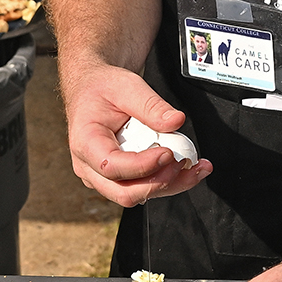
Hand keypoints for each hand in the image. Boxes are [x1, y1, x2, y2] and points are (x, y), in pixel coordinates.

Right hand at [62, 61, 212, 205]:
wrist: (94, 91)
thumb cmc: (103, 89)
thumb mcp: (127, 86)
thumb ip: (151, 105)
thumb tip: (175, 121)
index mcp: (86, 142)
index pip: (112, 167)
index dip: (143, 166)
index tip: (168, 153)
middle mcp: (90, 167)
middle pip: (125, 192)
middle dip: (160, 182)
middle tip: (183, 162)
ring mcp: (103, 177)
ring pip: (137, 195)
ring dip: (170, 185)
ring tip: (196, 167)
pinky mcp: (119, 178)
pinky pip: (143, 188)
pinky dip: (168, 181)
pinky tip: (186, 167)